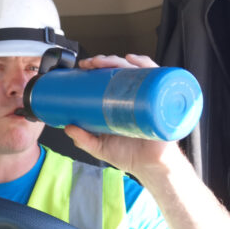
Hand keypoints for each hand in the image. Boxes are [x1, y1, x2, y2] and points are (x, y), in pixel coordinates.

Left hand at [63, 54, 184, 178]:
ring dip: (123, 61)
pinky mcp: (162, 102)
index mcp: (120, 102)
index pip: (110, 77)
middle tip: (92, 63)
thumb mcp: (100, 147)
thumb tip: (68, 127)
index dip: (97, 67)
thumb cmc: (129, 156)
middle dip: (106, 60)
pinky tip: (136, 63)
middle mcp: (135, 96)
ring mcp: (149, 97)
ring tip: (108, 62)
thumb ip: (84, 139)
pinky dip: (150, 67)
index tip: (84, 66)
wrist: (150, 168)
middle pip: (123, 70)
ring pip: (138, 70)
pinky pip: (161, 80)